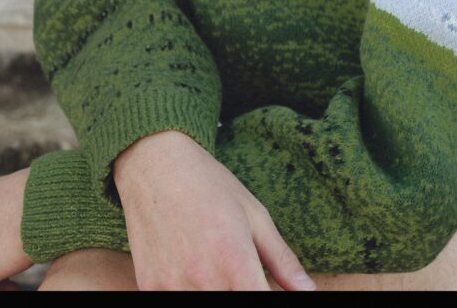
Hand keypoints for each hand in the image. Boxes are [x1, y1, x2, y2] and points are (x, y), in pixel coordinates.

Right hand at [113, 130, 315, 290]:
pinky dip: (184, 288)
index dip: (266, 299)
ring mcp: (171, 286)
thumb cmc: (209, 184)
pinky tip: (186, 267)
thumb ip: (282, 259)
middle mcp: (203, 279)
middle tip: (235, 270)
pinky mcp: (148, 287)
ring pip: (202, 304)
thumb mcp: (255, 215)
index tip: (263, 286)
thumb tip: (308, 290)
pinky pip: (174, 301)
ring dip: (212, 290)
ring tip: (210, 265)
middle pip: (231, 306)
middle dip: (239, 290)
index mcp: (235, 260)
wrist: (154, 164)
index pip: (259, 303)